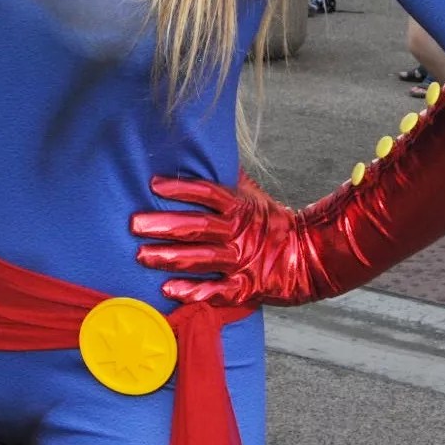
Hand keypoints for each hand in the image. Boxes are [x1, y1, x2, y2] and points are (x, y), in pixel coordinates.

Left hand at [132, 173, 312, 307]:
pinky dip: (193, 291)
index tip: (154, 184)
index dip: (181, 189)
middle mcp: (237, 233)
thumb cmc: (274, 222)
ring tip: (141, 255)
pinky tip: (168, 289)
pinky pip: (216, 291)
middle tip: (134, 224)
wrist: (309, 256)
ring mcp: (241, 261)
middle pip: (197, 227)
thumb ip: (229, 180)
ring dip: (169, 257)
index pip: (207, 193)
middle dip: (164, 226)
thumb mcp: (253, 196)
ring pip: (201, 259)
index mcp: (240, 207)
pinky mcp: (245, 287)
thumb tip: (208, 152)